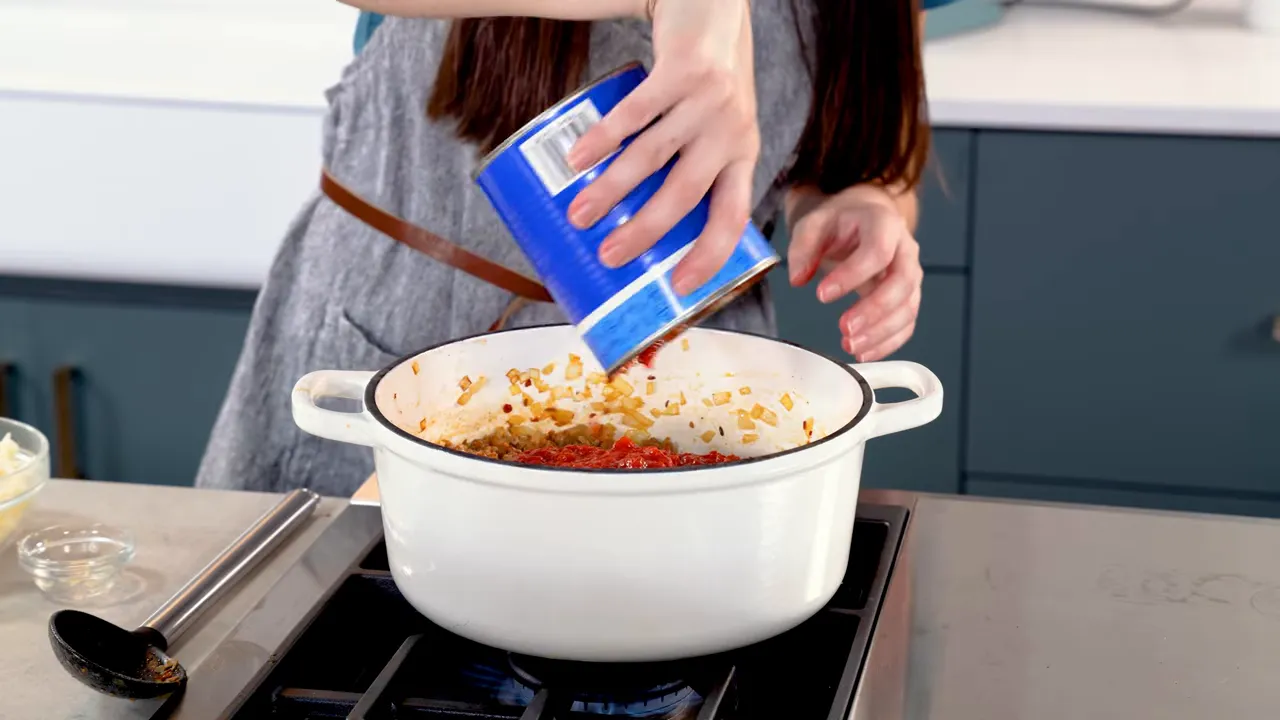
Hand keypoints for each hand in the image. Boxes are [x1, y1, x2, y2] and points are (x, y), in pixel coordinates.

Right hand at [566, 0, 757, 295]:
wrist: (715, 9)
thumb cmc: (709, 81)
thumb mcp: (720, 127)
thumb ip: (693, 165)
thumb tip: (639, 222)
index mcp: (743, 155)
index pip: (733, 217)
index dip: (710, 256)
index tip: (680, 287)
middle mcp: (730, 133)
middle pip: (685, 196)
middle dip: (644, 232)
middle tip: (609, 257)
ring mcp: (707, 102)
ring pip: (653, 157)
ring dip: (612, 190)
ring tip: (579, 214)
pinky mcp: (682, 72)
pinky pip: (636, 113)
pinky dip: (603, 138)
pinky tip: (577, 158)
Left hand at [787, 187, 922, 362]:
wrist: (865, 220)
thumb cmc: (841, 223)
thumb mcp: (815, 224)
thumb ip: (803, 247)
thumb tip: (798, 278)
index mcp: (884, 224)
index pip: (877, 251)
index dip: (852, 275)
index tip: (822, 295)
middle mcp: (905, 250)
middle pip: (902, 282)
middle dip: (874, 310)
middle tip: (844, 328)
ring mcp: (910, 275)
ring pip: (908, 307)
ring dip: (881, 332)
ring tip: (850, 346)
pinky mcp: (908, 297)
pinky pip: (907, 323)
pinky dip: (888, 342)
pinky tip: (864, 352)